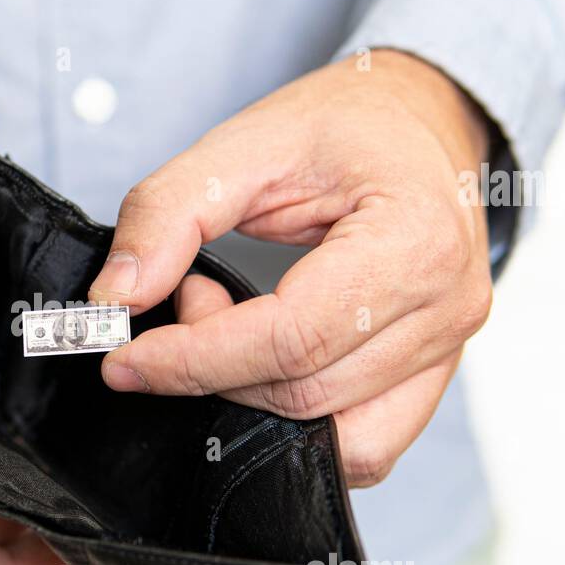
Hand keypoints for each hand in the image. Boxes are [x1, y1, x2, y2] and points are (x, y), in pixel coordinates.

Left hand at [89, 50, 492, 486]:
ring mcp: (448, 350)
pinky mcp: (433, 376)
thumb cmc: (345, 124)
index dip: (194, 361)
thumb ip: (168, 215)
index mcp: (415, 241)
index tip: (124, 360)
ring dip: (251, 392)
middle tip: (186, 295)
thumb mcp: (244, 142)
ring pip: (330, 432)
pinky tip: (263, 358)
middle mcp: (447, 307)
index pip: (292, 340)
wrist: (417, 121)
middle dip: (214, 366)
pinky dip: (297, 419)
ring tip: (232, 317)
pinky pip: (364, 443)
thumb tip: (115, 298)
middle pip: (304, 392)